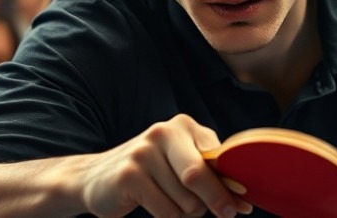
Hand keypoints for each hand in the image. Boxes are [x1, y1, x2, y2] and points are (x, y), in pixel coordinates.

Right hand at [71, 114, 251, 217]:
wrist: (94, 178)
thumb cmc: (149, 174)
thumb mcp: (180, 165)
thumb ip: (209, 176)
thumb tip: (242, 202)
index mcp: (183, 126)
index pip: (218, 157)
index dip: (231, 185)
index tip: (241, 205)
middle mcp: (163, 132)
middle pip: (199, 175)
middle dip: (215, 201)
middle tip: (224, 214)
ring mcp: (143, 152)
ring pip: (185, 200)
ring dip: (185, 213)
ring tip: (168, 202)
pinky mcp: (128, 175)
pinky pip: (166, 212)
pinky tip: (154, 206)